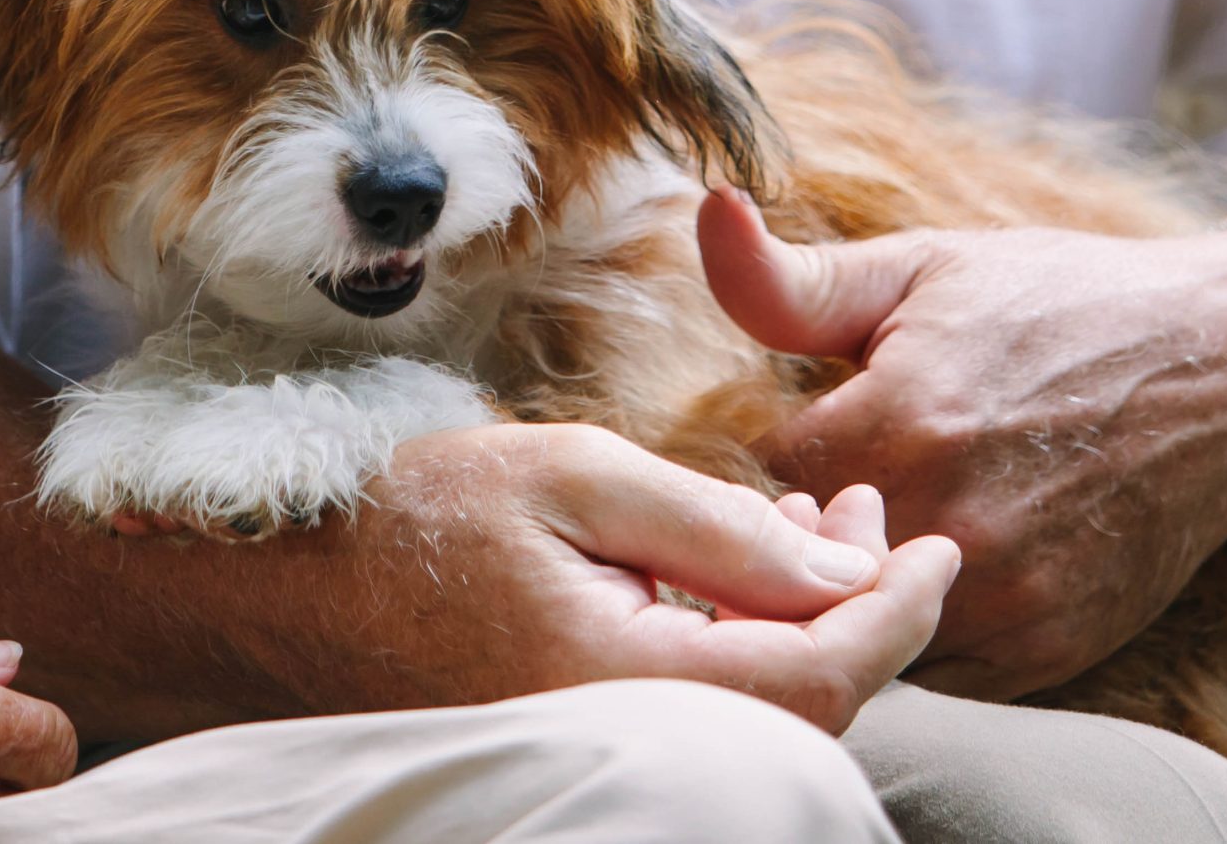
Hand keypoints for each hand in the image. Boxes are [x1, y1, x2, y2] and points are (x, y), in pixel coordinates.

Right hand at [266, 423, 960, 734]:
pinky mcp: (584, 741)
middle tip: (864, 516)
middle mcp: (625, 740)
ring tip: (804, 530)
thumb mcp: (570, 475)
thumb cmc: (412, 516)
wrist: (285, 587)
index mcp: (626, 680)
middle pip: (806, 706)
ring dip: (802, 624)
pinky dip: (743, 644)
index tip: (942, 546)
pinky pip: (701, 710)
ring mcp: (602, 751)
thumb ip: (712, 522)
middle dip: (858, 609)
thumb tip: (839, 569)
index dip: (901, 612)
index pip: (822, 672)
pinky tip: (734, 574)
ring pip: (757, 711)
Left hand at [696, 189, 1226, 700]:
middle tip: (841, 484)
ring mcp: (1003, 596)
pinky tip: (937, 565)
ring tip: (888, 522)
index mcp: (897, 422)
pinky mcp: (1047, 649)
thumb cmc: (1059, 304)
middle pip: (797, 568)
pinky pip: (932, 671)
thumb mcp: (919, 269)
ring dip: (851, 590)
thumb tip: (706, 216)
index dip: (766, 460)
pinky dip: (917, 631)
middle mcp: (948, 522)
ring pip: (861, 628)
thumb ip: (790, 278)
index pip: (752, 483)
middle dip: (800, 532)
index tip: (803, 434)